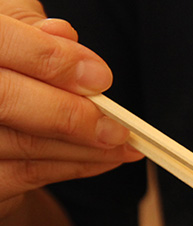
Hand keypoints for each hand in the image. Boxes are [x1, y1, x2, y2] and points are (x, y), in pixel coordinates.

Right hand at [0, 1, 141, 216]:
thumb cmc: (6, 65)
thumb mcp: (10, 29)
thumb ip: (31, 28)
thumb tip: (63, 35)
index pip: (2, 43)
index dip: (51, 59)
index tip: (99, 77)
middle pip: (7, 100)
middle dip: (71, 114)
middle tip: (117, 126)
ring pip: (25, 143)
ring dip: (85, 147)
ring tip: (124, 144)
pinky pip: (26, 174)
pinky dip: (74, 166)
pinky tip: (104, 159)